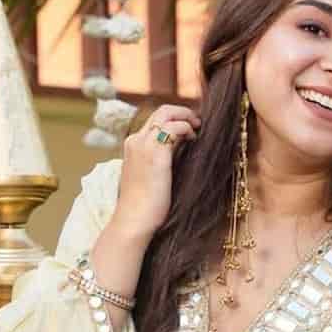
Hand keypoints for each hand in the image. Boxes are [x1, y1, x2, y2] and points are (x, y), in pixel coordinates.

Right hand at [110, 103, 200, 242]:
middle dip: (182, 112)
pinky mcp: (156, 152)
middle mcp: (136, 140)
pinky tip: (193, 139)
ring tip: (198, 128)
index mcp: (132, 146)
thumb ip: (159, 162)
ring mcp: (144, 144)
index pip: (154, 121)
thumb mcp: (150, 178)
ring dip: (186, 117)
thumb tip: (179, 152)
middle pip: (161, 111)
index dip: (173, 119)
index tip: (188, 127)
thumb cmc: (144, 207)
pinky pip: (174, 128)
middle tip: (197, 122)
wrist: (134, 220)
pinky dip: (186, 128)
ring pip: (166, 113)